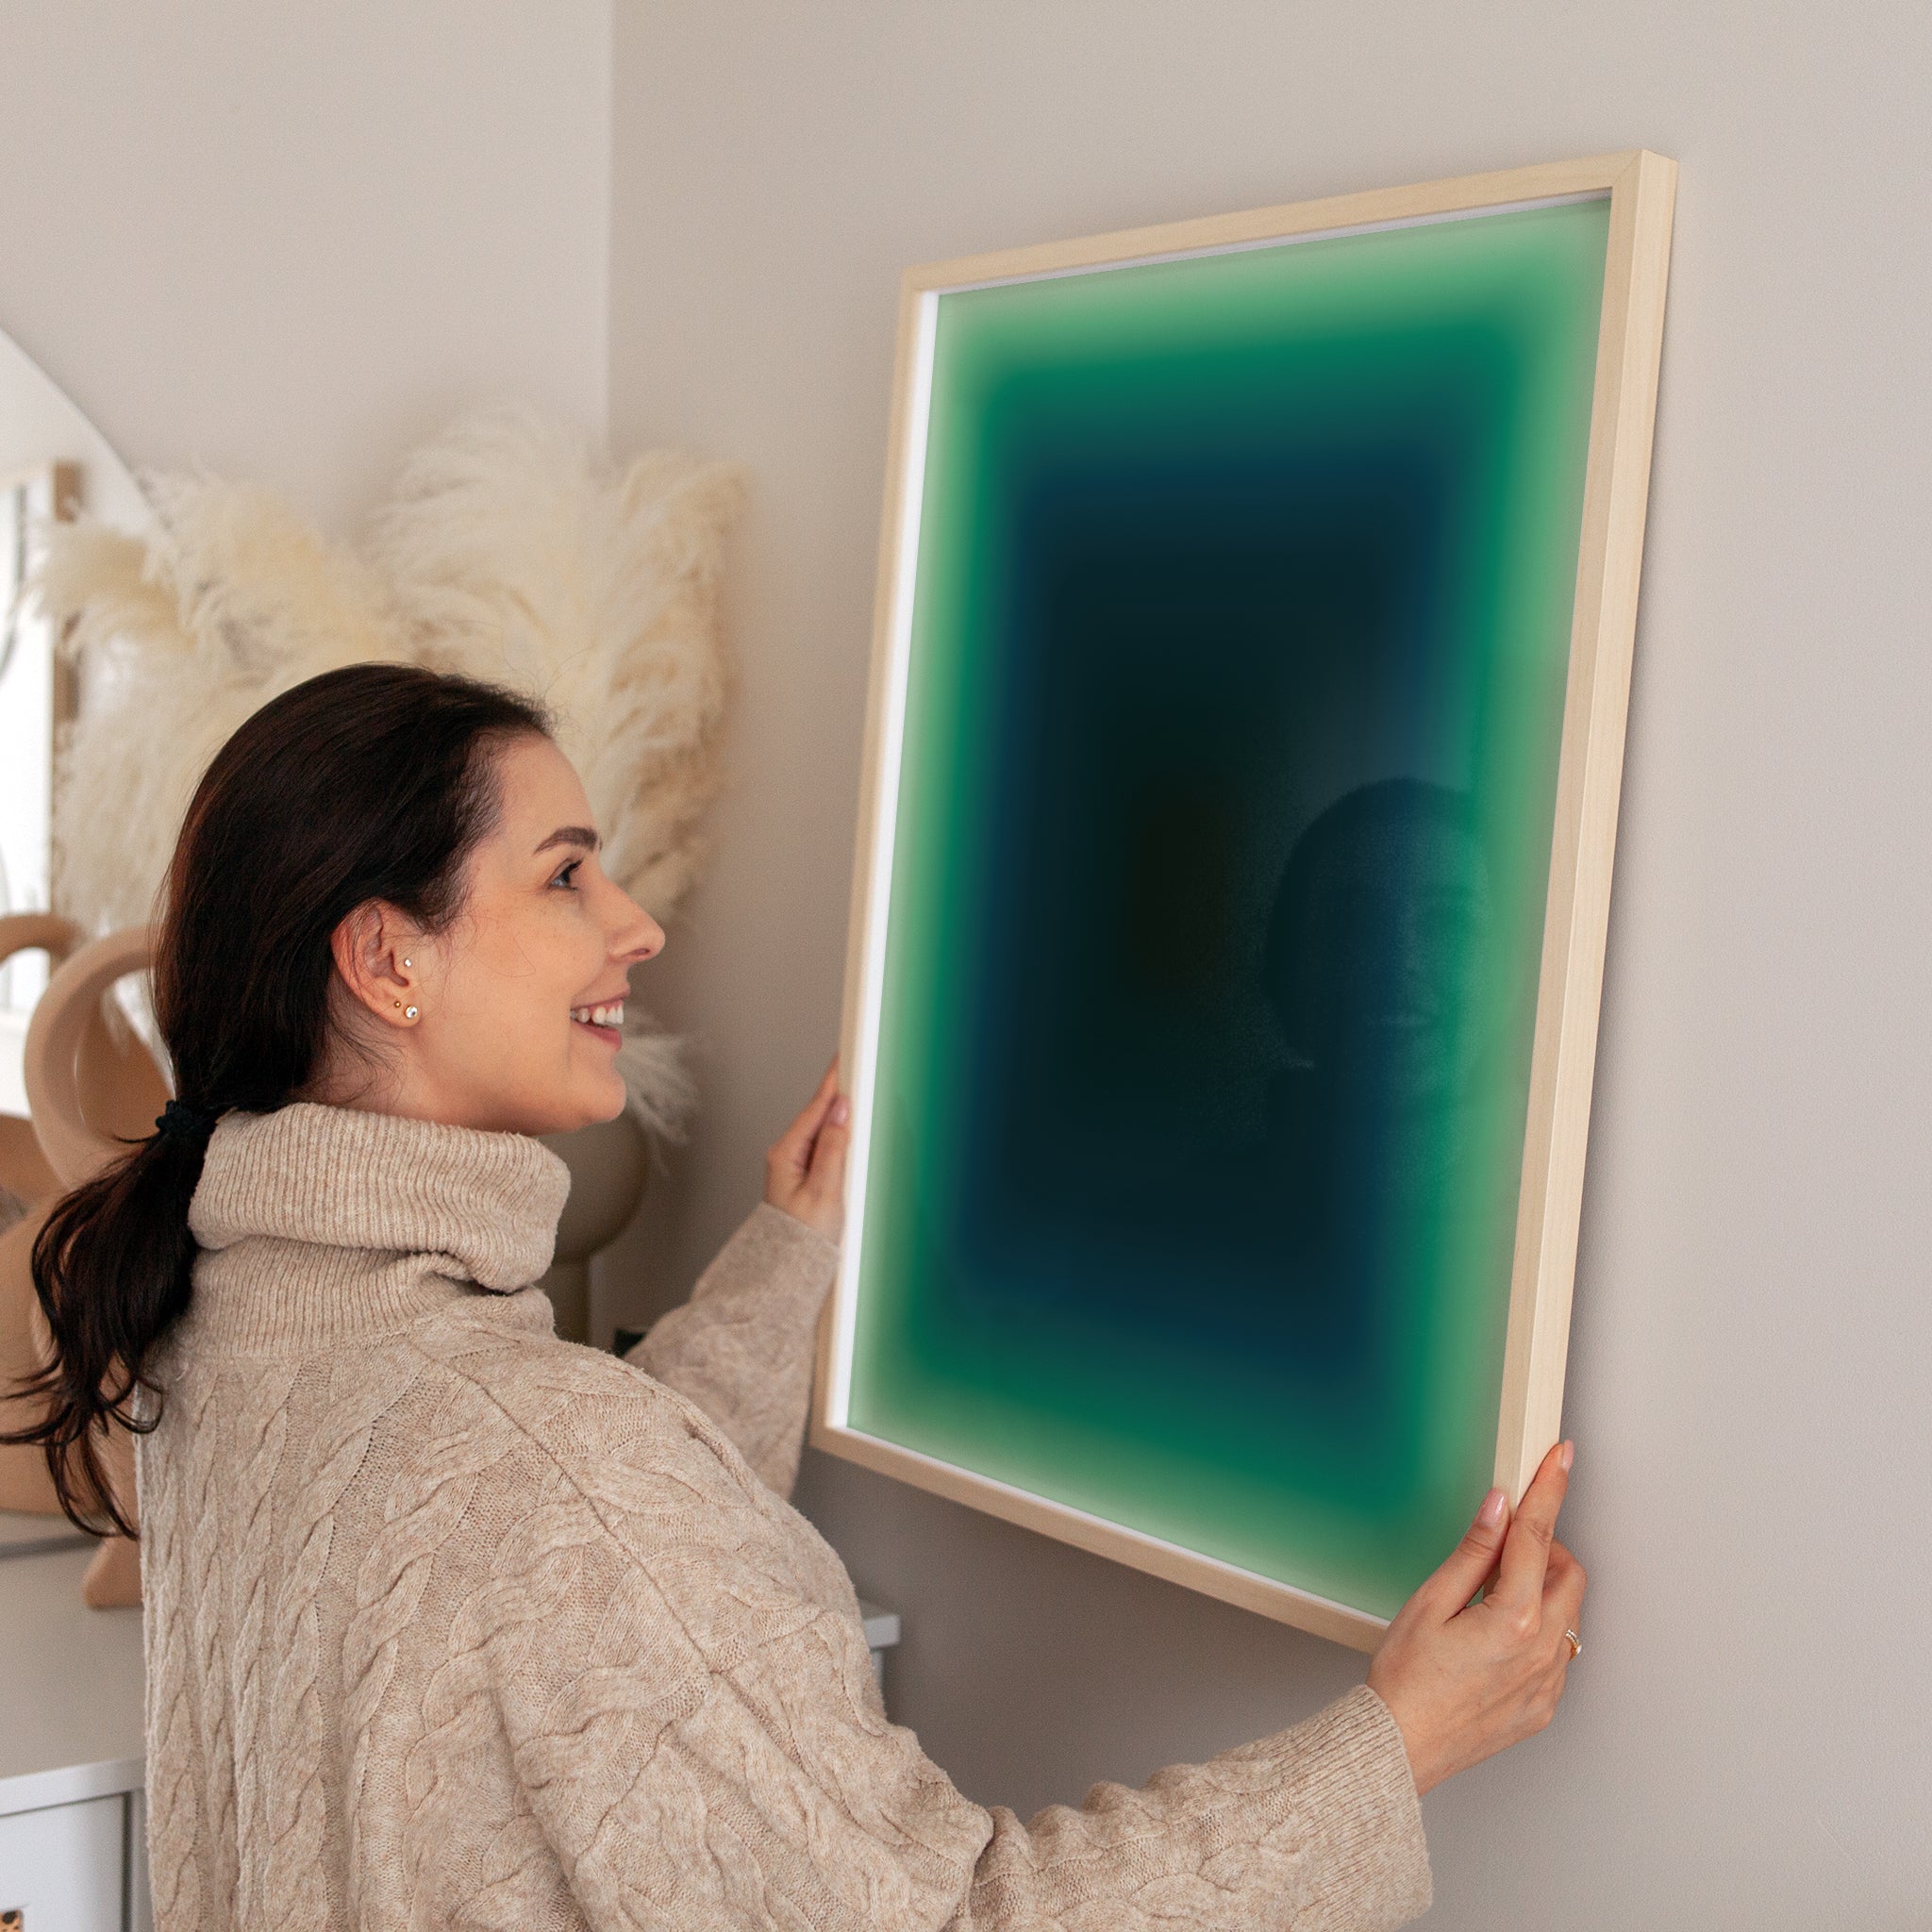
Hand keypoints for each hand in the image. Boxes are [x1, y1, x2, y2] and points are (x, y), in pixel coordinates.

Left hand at [763, 1056, 850, 1241]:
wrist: (786, 1271)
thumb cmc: (802, 1239)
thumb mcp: (824, 1191)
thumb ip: (833, 1148)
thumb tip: (840, 1112)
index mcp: (786, 1154)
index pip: (814, 1109)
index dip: (831, 1083)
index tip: (841, 1060)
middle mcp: (786, 1155)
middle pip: (817, 1115)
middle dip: (837, 1093)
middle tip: (854, 1068)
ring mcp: (794, 1166)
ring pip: (821, 1130)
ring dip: (839, 1115)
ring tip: (856, 1094)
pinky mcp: (804, 1177)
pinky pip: (823, 1147)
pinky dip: (837, 1135)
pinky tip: (848, 1130)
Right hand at [1366, 1440, 1586, 1795]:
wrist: (1399, 1747)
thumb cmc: (1404, 1679)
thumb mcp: (1429, 1602)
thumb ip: (1472, 1552)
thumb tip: (1498, 1508)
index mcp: (1513, 1619)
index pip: (1538, 1535)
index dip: (1550, 1489)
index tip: (1562, 1459)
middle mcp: (1542, 1652)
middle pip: (1569, 1572)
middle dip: (1546, 1548)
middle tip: (1504, 1550)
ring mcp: (1549, 1683)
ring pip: (1569, 1615)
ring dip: (1543, 1591)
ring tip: (1491, 1601)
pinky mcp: (1544, 1706)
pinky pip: (1558, 1653)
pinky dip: (1538, 1631)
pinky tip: (1495, 1640)